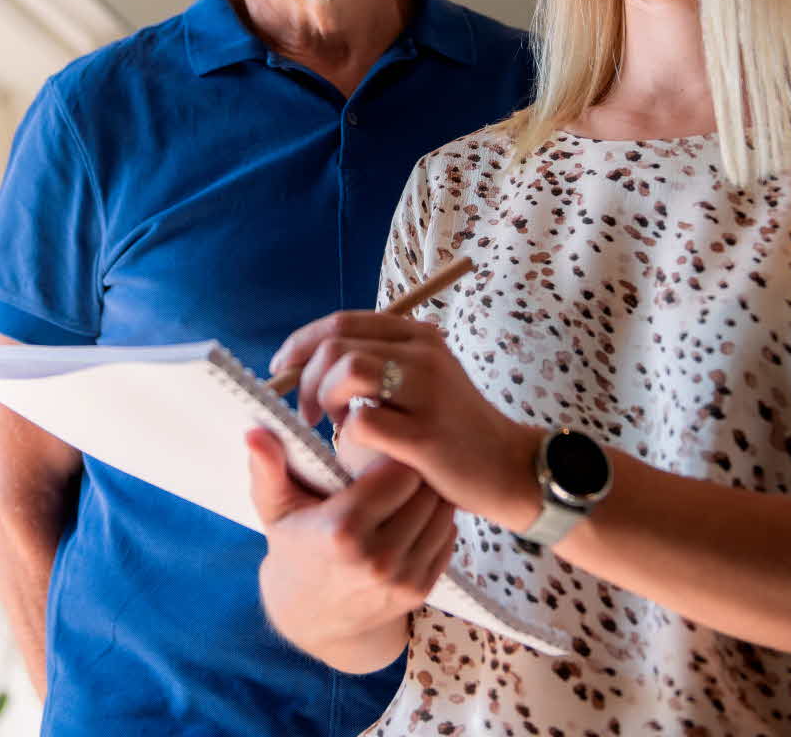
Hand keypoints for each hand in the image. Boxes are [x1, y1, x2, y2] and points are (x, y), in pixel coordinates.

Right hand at [245, 428, 454, 668]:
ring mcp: (402, 578)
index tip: (382, 452)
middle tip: (399, 466)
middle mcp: (377, 558)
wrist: (313, 617)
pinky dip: (436, 523)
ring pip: (442, 514)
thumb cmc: (295, 548)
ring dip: (429, 497)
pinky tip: (414, 517)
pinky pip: (447, 539)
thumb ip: (267, 467)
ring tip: (409, 490)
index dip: (393, 455)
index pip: (399, 472)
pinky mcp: (419, 591)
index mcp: (342, 530)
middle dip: (414, 473)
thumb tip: (254, 432)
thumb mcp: (275, 508)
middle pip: (425, 490)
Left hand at [270, 312, 542, 529]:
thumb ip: (378, 364)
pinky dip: (347, 435)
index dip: (301, 345)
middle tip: (306, 411)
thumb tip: (308, 363)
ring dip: (324, 399)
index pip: (342, 323)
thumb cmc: (453, 430)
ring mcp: (426, 392)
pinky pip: (362, 422)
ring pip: (347, 371)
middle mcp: (423, 355)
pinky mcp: (424, 435)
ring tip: (333, 424)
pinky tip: (356, 449)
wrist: (508, 468)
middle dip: (304, 377)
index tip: (282, 370)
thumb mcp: (423, 381)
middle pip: (337, 345)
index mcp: (418, 337)